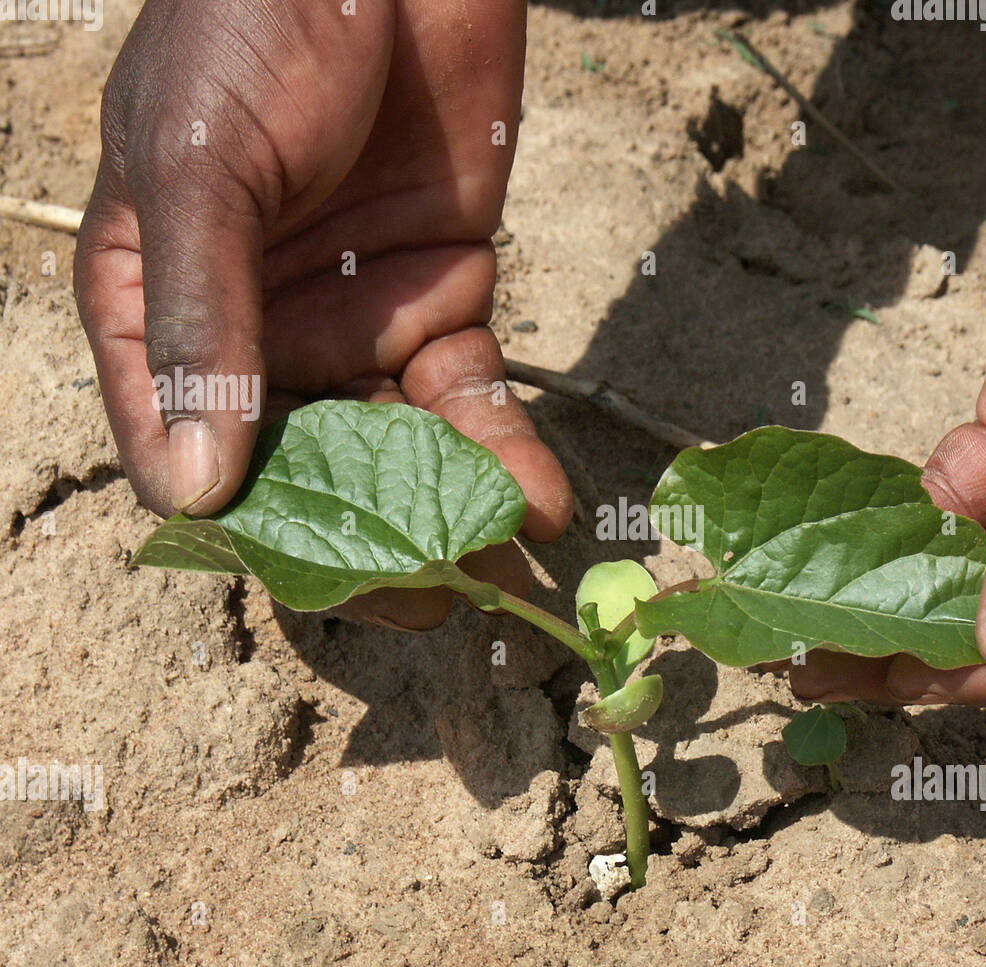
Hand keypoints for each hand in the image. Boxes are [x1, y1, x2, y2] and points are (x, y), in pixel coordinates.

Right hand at [75, 0, 569, 629]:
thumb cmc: (252, 25)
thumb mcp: (201, 166)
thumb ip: (202, 321)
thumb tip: (196, 488)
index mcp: (158, 312)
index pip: (185, 449)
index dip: (246, 523)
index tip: (318, 575)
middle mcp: (257, 337)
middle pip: (302, 473)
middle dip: (366, 543)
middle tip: (428, 603)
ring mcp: (354, 325)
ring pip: (396, 453)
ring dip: (449, 517)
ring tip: (501, 575)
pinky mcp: (443, 304)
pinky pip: (470, 401)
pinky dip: (504, 451)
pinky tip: (539, 503)